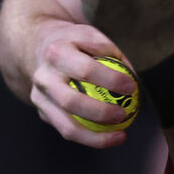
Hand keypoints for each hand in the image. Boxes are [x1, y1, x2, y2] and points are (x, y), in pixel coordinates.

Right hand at [29, 20, 138, 147]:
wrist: (40, 48)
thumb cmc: (76, 43)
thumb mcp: (92, 36)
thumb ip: (112, 55)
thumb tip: (133, 79)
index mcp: (57, 53)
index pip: (85, 70)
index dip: (110, 80)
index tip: (132, 87)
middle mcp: (43, 77)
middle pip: (71, 101)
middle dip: (101, 112)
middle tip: (124, 115)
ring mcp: (39, 98)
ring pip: (66, 126)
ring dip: (95, 136)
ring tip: (121, 136)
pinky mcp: (42, 112)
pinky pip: (67, 130)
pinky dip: (90, 137)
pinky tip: (109, 137)